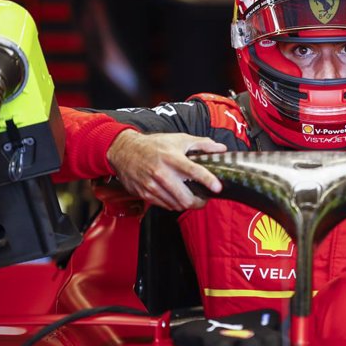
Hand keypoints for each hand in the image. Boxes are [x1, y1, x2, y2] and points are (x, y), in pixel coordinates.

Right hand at [107, 130, 226, 210]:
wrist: (124, 151)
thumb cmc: (154, 145)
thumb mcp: (179, 139)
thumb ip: (202, 144)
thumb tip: (221, 148)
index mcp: (172, 158)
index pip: (193, 171)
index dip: (208, 180)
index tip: (218, 188)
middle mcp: (161, 173)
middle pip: (185, 198)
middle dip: (200, 202)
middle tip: (205, 198)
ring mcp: (152, 186)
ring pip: (176, 205)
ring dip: (188, 204)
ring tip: (193, 198)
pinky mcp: (145, 194)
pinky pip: (165, 206)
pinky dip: (175, 204)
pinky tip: (177, 197)